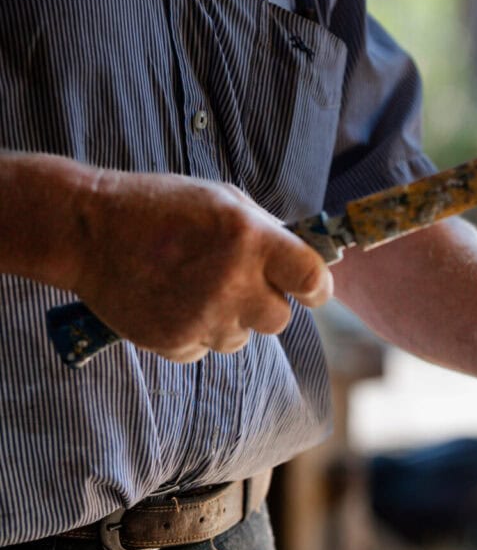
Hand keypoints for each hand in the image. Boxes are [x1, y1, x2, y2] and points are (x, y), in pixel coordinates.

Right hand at [69, 169, 331, 361]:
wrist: (87, 231)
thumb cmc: (160, 208)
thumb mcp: (222, 200)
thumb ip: (265, 231)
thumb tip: (301, 259)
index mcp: (251, 240)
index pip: (312, 280)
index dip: (316, 289)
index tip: (309, 290)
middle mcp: (233, 283)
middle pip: (279, 319)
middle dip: (266, 303)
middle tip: (236, 282)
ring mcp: (203, 317)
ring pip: (239, 337)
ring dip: (226, 318)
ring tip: (191, 286)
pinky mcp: (175, 342)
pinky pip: (203, 349)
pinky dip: (192, 331)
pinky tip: (170, 300)